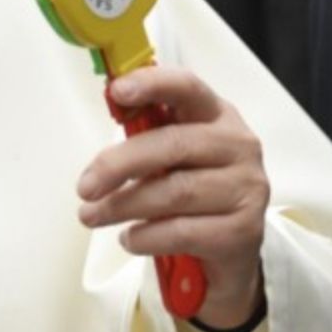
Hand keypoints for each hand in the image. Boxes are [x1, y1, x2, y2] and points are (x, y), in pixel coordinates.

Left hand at [77, 65, 268, 329]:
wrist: (230, 247)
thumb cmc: (194, 188)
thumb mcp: (173, 153)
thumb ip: (147, 130)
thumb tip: (112, 105)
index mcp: (218, 115)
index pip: (188, 88)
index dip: (153, 84)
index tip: (117, 91)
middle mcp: (239, 146)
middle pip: (174, 144)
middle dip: (119, 165)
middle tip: (85, 187)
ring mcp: (246, 189)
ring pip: (175, 193)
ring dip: (123, 206)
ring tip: (92, 215)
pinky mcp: (244, 231)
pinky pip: (183, 232)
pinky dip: (146, 237)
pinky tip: (129, 238)